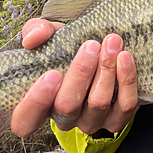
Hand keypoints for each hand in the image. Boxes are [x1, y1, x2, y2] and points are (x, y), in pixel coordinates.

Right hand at [11, 18, 138, 136]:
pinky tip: (125, 57)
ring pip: (98, 103)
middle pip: (67, 106)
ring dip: (107, 70)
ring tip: (112, 43)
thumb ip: (36, 31)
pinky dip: (127, 80)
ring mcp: (91, 121)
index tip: (52, 74)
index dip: (36, 103)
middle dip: (81, 73)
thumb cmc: (68, 48)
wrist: (101, 52)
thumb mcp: (50, 36)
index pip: (25, 121)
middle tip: (91, 46)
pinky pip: (125, 106)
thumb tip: (33, 38)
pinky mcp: (117, 119)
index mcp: (40, 104)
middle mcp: (64, 118)